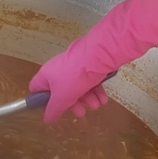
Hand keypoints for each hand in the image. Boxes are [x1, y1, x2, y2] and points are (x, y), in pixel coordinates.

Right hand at [27, 0, 157, 122]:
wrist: (119, 40)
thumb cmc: (91, 63)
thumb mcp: (69, 88)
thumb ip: (57, 104)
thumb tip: (46, 118)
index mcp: (55, 66)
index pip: (38, 84)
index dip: (41, 99)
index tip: (51, 112)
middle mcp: (68, 60)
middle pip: (62, 85)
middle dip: (72, 101)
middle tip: (82, 113)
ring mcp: (86, 57)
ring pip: (82, 82)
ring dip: (88, 96)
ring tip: (98, 105)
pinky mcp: (103, 55)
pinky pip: (96, 75)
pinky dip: (99, 86)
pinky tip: (106, 93)